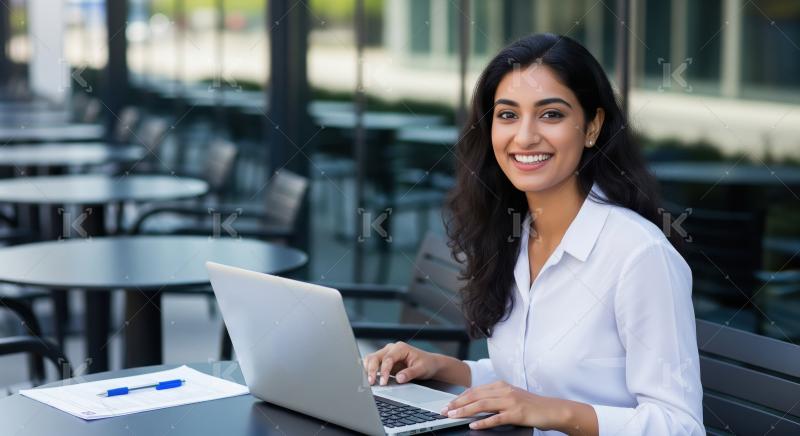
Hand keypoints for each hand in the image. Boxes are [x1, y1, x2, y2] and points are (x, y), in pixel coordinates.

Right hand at [363, 341, 440, 385]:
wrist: (429, 364)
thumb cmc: (426, 364)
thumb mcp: (421, 369)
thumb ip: (410, 373)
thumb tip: (399, 379)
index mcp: (400, 348)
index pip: (388, 358)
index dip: (384, 371)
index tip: (383, 382)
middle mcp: (391, 349)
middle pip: (375, 357)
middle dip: (371, 370)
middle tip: (371, 383)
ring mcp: (386, 354)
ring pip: (371, 359)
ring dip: (368, 369)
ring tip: (368, 382)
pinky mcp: (383, 361)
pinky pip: (372, 363)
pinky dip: (368, 370)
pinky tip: (369, 379)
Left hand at [440, 381, 563, 430]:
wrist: (552, 409)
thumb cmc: (531, 405)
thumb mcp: (510, 397)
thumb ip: (494, 398)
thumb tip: (475, 403)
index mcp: (501, 385)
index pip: (475, 390)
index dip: (460, 397)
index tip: (448, 404)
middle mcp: (504, 390)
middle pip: (475, 395)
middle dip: (458, 403)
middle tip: (445, 410)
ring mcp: (510, 401)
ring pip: (482, 405)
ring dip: (465, 411)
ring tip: (453, 416)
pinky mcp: (516, 413)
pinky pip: (496, 418)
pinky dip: (483, 422)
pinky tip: (474, 425)